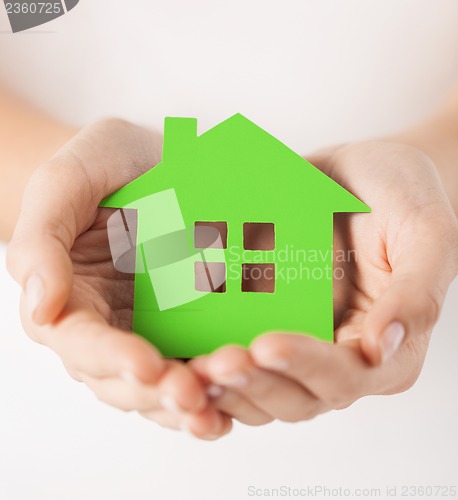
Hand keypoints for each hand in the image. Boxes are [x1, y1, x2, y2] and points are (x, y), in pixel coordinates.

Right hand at [7, 118, 230, 439]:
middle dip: (158, 393)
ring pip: (163, 384)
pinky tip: (241, 394)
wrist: (144, 160)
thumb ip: (42, 242)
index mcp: (69, 300)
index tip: (147, 365)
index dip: (112, 357)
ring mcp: (149, 329)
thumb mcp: (64, 184)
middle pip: (124, 380)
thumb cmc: (99, 167)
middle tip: (193, 395)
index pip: (82, 342)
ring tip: (220, 410)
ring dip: (190, 402)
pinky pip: (197, 360)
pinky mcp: (186, 323)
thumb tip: (43, 307)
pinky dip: (216, 386)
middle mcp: (108, 327)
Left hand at [191, 141, 457, 425]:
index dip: (305, 366)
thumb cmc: (403, 197)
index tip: (266, 342)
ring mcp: (296, 338)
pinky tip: (177, 345)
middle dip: (254, 383)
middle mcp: (336, 354)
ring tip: (189, 365)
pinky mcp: (263, 317)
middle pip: (293, 395)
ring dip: (223, 383)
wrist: (361, 173)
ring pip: (257, 385)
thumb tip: (382, 348)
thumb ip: (416, 294)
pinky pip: (233, 345)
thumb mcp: (428, 233)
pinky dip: (205, 354)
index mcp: (383, 347)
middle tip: (216, 361)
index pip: (344, 376)